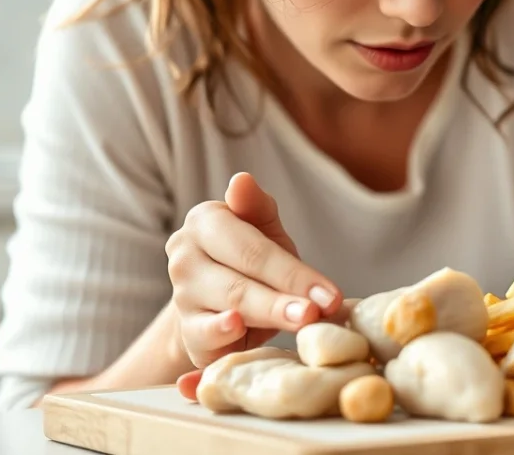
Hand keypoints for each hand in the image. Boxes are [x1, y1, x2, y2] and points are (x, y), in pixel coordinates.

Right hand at [166, 172, 343, 394]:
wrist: (219, 305)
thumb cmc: (249, 260)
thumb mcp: (262, 230)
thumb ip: (257, 207)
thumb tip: (241, 180)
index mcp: (205, 222)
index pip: (252, 248)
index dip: (293, 272)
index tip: (330, 293)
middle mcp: (186, 256)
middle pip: (242, 278)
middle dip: (286, 295)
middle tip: (320, 310)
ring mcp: (182, 294)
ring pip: (230, 304)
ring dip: (270, 314)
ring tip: (304, 320)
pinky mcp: (185, 330)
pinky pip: (204, 332)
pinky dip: (221, 332)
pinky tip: (237, 327)